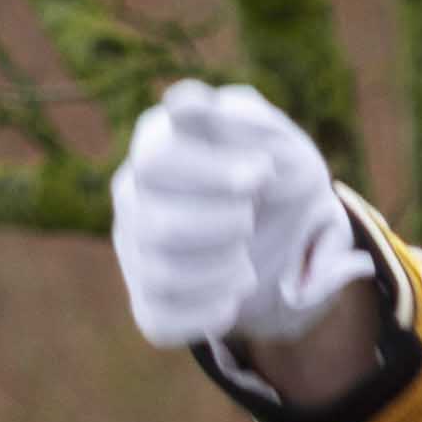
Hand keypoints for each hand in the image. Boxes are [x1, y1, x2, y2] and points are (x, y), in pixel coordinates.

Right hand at [109, 80, 366, 352]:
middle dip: (224, 224)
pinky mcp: (146, 299)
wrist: (290, 233)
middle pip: (157, 222)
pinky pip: (160, 319)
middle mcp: (132, 192)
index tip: (263, 174)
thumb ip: (242, 122)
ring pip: (161, 272)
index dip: (211, 170)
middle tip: (252, 214)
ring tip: (246, 256)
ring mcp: (133, 247)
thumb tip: (179, 102)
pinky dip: (210, 310)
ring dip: (222, 267)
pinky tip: (234, 292)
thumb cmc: (276, 176)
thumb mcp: (280, 143)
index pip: (158, 156)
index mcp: (158, 142)